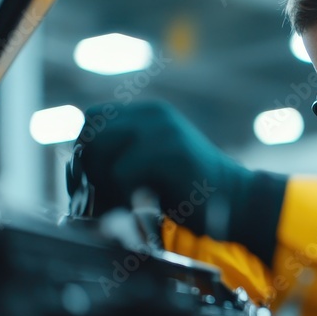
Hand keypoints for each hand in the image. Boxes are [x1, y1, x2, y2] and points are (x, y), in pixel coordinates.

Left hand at [68, 101, 286, 264]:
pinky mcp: (169, 151)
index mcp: (149, 113)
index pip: (92, 118)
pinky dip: (125, 193)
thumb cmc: (192, 192)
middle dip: (92, 166)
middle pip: (90, 131)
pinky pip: (121, 171)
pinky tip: (146, 201)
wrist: (239, 202)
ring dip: (107, 180)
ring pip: (101, 150)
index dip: (88, 150)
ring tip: (129, 197)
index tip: (99, 179)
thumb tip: (77, 166)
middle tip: (110, 192)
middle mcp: (154, 114)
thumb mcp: (153, 162)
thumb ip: (122, 154)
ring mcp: (163, 130)